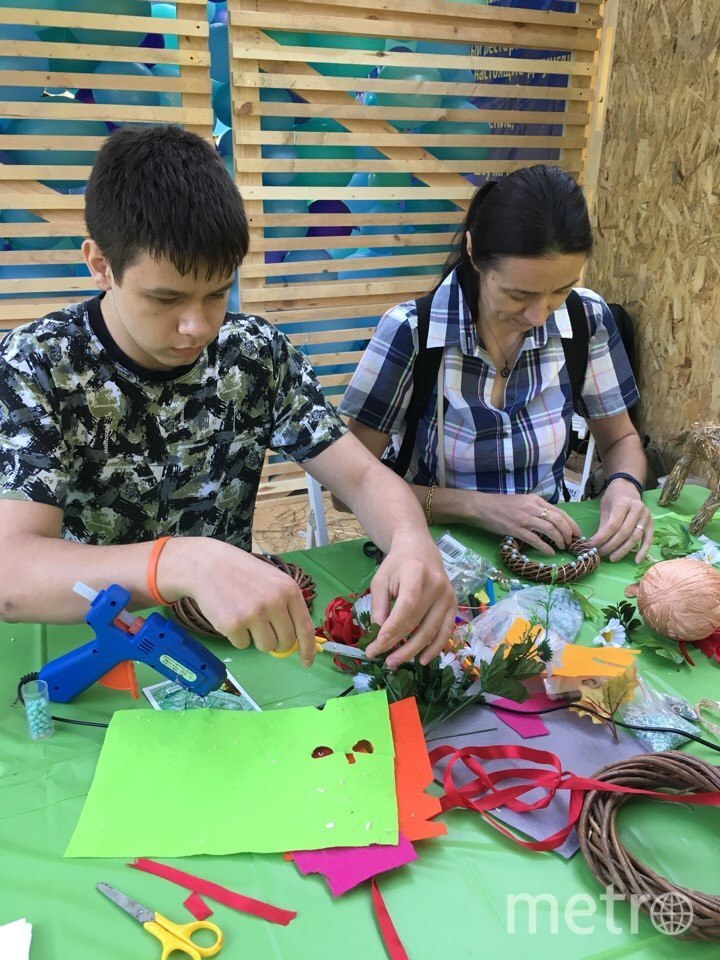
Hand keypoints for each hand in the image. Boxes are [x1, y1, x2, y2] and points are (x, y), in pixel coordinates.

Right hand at [161, 538, 317, 664]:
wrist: (208, 564)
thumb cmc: (244, 573)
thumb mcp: (273, 581)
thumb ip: (286, 606)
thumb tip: (295, 641)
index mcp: (289, 590)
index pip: (305, 628)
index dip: (307, 649)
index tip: (306, 662)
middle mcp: (275, 603)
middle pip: (285, 642)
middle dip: (276, 641)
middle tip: (263, 627)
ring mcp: (253, 614)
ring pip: (265, 647)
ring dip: (256, 639)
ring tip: (246, 617)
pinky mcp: (233, 625)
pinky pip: (243, 645)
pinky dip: (237, 636)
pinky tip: (231, 615)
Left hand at [363, 534, 456, 669]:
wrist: (420, 550)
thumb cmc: (397, 565)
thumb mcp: (381, 579)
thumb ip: (379, 605)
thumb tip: (378, 634)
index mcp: (416, 572)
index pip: (406, 604)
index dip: (393, 626)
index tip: (377, 644)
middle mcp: (437, 584)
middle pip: (417, 621)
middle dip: (396, 643)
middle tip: (380, 658)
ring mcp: (448, 596)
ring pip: (431, 631)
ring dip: (413, 650)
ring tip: (394, 662)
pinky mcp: (454, 605)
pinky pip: (446, 631)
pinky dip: (435, 648)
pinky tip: (423, 659)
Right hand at [470, 492, 580, 555]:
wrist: (481, 507)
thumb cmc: (500, 505)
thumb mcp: (522, 502)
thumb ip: (536, 508)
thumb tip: (551, 520)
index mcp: (535, 500)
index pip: (559, 511)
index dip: (571, 523)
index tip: (576, 532)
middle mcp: (532, 507)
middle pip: (558, 520)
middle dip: (568, 532)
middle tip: (571, 542)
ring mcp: (524, 519)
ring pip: (549, 529)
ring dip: (559, 540)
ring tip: (562, 547)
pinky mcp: (515, 529)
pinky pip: (535, 539)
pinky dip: (545, 547)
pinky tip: (550, 553)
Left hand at [588, 480, 652, 561]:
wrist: (628, 488)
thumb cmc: (614, 498)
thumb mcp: (605, 507)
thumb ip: (603, 525)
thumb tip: (596, 544)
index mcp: (623, 502)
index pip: (613, 524)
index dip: (602, 537)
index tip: (592, 545)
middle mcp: (637, 509)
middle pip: (624, 532)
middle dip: (611, 545)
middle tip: (601, 553)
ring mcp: (646, 517)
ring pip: (635, 537)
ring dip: (623, 550)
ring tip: (612, 558)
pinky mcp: (651, 524)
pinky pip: (648, 539)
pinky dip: (643, 551)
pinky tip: (637, 561)